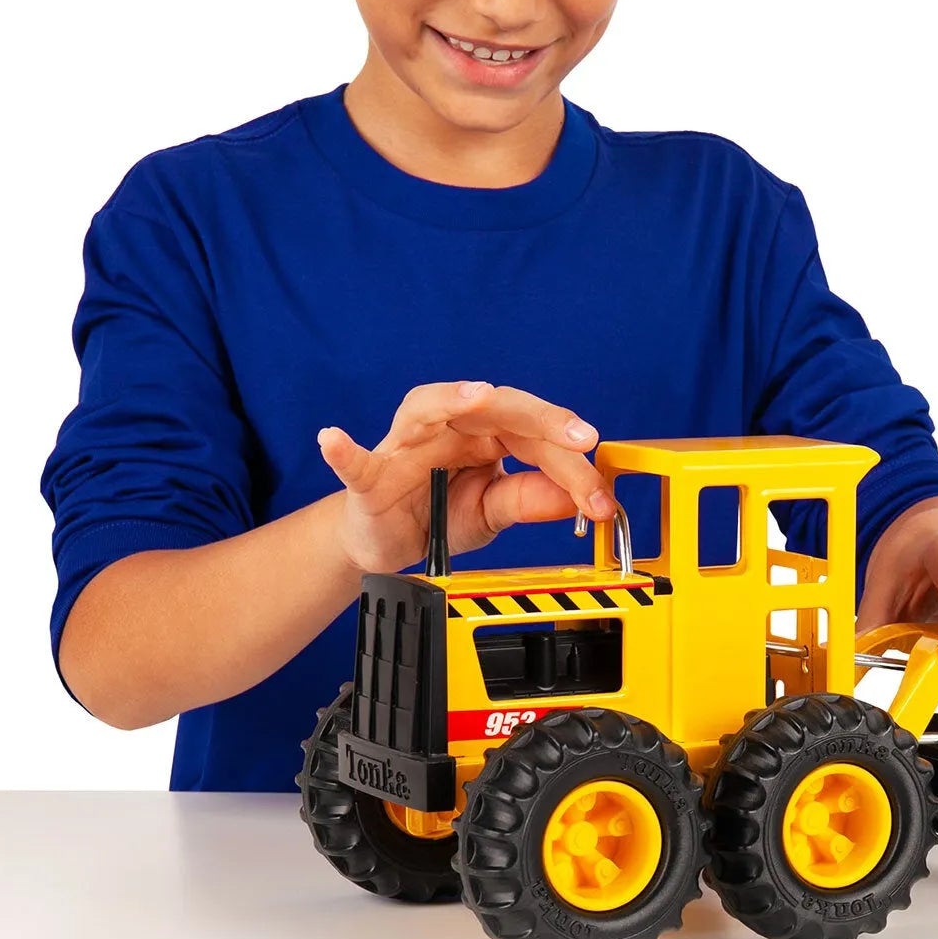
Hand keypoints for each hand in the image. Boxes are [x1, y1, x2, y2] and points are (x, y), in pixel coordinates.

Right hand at [317, 380, 614, 575]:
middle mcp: (450, 427)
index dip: (574, 466)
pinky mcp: (369, 474)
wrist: (386, 542)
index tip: (602, 498)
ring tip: (477, 396)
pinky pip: (355, 461)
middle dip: (541, 419)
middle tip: (577, 436)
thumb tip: (576, 498)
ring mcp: (406, 445)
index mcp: (488, 435)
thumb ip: (529, 501)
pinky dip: (344, 451)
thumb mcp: (493, 513)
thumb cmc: (438, 514)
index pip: (537, 438)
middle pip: (497, 408)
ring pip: (427, 408)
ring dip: (452, 398)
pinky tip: (335, 440)